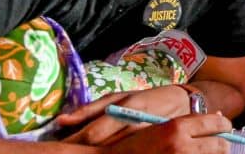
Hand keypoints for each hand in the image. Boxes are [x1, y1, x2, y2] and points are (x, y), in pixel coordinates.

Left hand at [58, 86, 188, 145]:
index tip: (56, 147)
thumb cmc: (149, 98)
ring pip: (113, 151)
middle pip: (100, 145)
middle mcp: (134, 123)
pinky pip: (128, 152)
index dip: (73, 141)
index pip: (92, 132)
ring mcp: (144, 137)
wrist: (188, 103)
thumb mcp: (122, 96)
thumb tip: (62, 120)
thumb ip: (92, 108)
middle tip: (61, 153)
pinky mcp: (153, 144)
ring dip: (93, 153)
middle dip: (79, 149)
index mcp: (125, 107)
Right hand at [99, 114, 234, 153]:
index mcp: (176, 129)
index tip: (225, 127)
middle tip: (220, 143)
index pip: (217, 124)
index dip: (224, 125)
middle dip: (222, 144)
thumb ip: (186, 123)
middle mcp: (182, 147)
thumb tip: (216, 118)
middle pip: (221, 146)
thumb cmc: (132, 144)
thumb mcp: (159, 126)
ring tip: (209, 151)